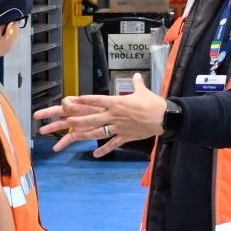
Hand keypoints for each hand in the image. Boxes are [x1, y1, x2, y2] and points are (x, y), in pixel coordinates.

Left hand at [33, 74, 165, 155]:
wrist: (164, 117)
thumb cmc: (152, 103)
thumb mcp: (143, 91)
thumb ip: (137, 83)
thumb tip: (136, 76)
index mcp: (117, 103)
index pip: (98, 100)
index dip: (85, 100)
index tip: (74, 99)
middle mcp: (115, 115)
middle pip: (93, 118)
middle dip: (79, 120)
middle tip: (67, 121)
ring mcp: (119, 127)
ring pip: (99, 132)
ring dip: (85, 134)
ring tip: (74, 135)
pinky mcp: (125, 137)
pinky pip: (112, 144)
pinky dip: (104, 150)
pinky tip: (95, 155)